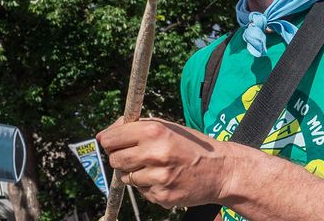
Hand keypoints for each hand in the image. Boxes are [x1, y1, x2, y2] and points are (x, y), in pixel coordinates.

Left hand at [97, 117, 245, 207]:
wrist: (221, 170)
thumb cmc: (190, 145)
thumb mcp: (166, 127)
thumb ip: (135, 128)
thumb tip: (102, 136)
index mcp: (154, 131)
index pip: (110, 139)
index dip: (109, 141)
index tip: (112, 143)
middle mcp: (154, 154)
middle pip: (115, 160)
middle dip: (120, 158)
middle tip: (136, 156)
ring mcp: (158, 178)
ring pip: (126, 178)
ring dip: (135, 173)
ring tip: (155, 167)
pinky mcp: (162, 196)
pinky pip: (141, 191)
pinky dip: (148, 186)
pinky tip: (164, 179)